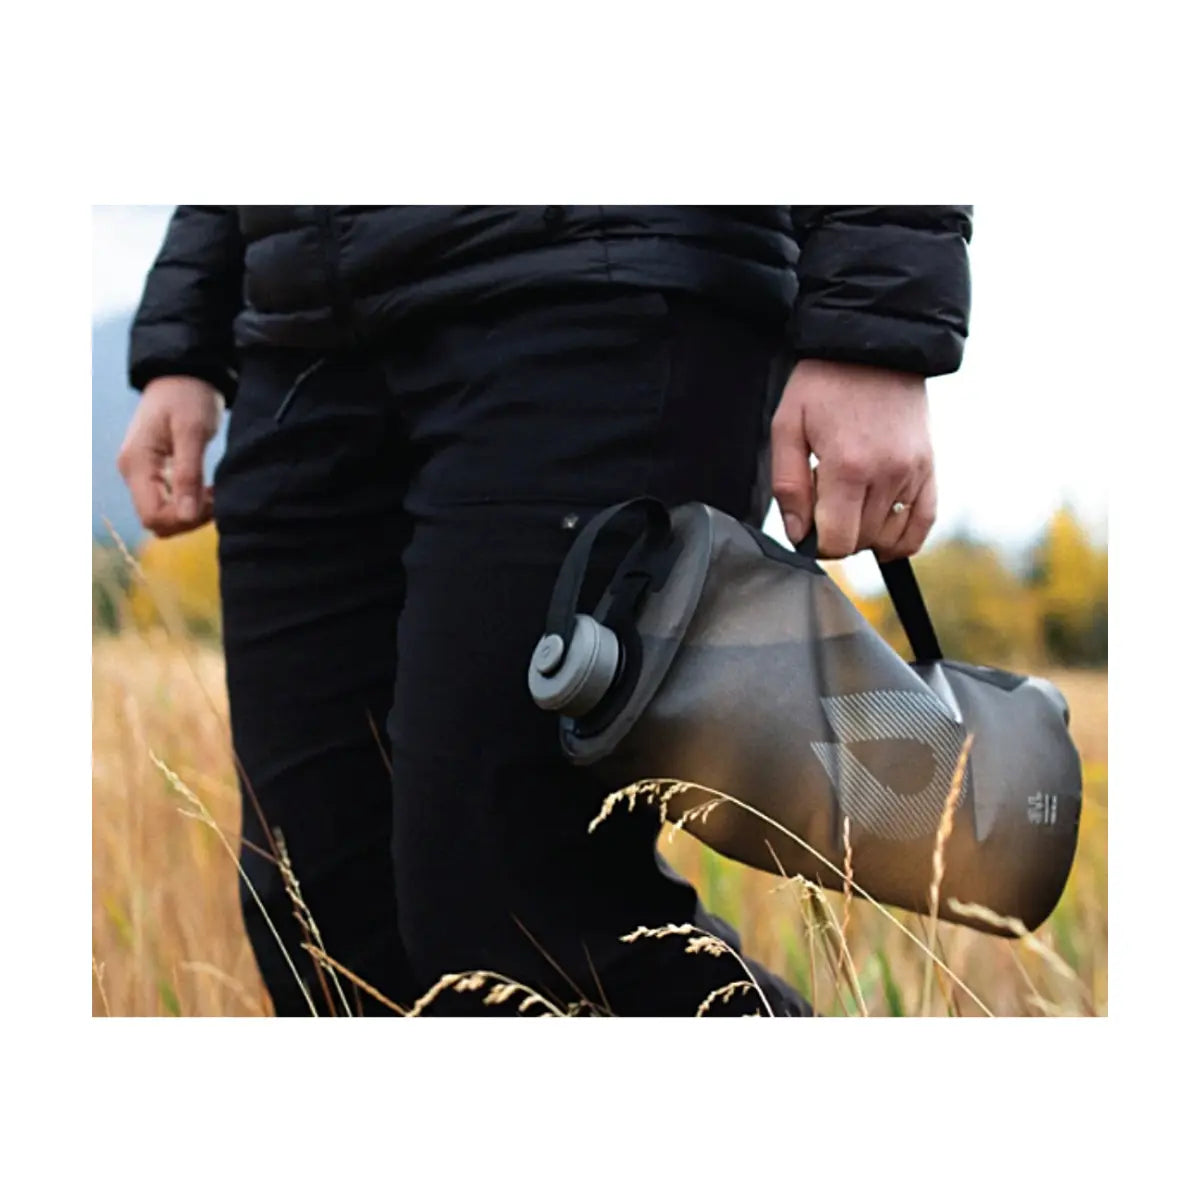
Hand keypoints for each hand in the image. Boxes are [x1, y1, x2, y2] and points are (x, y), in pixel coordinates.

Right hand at [117, 376, 222, 536]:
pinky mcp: (153, 471)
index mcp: (137, 463)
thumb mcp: (193, 432)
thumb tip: (186, 515)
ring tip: (214, 492)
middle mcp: (132, 472)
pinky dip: (189, 502)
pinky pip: (167, 501)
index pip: (152, 516)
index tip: (213, 502)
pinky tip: (208, 490)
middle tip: (217, 498)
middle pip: (156, 520)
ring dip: (190, 512)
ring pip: (162, 514)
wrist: (182, 373)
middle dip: (188, 518)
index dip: (184, 519)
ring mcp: (141, 473)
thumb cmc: (189, 395)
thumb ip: (189, 474)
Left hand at [771, 359, 936, 560]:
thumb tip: (799, 536)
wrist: (874, 346)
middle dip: (838, 533)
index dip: (818, 544)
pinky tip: (882, 532)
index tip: (809, 525)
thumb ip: (788, 486)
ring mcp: (914, 472)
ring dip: (866, 533)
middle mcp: (887, 474)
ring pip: (889, 537)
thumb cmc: (823, 385)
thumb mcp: (787, 427)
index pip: (838, 541)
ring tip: (850, 500)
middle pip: (862, 541)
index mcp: (848, 467)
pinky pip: (923, 523)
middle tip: (825, 499)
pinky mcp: (930, 467)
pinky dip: (902, 538)